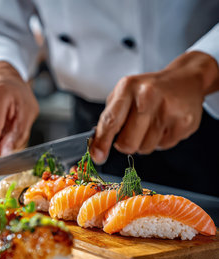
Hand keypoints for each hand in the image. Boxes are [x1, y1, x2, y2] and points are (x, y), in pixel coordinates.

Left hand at [91, 51, 218, 163]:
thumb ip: (109, 117)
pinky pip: (163, 147)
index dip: (102, 142)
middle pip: (128, 142)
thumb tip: (96, 146)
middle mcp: (148, 96)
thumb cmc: (148, 89)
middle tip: (132, 132)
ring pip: (145, 148)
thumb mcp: (124, 93)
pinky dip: (161, 140)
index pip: (111, 121)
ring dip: (144, 142)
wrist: (186, 79)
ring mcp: (169, 109)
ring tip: (152, 123)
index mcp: (128, 87)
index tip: (97, 156)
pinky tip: (165, 124)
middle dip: (126, 144)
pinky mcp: (185, 122)